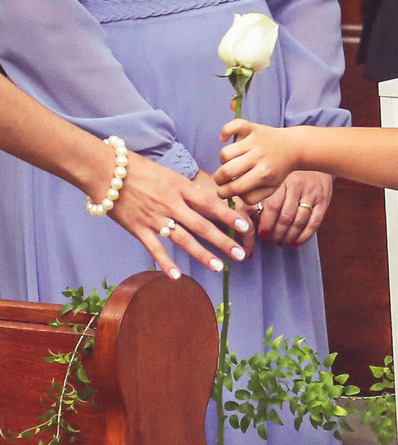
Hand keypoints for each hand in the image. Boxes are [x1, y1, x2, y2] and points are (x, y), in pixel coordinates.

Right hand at [111, 156, 254, 276]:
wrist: (104, 169)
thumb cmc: (136, 167)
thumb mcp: (167, 173)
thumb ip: (184, 189)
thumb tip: (204, 200)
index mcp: (179, 187)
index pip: (210, 204)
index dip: (229, 216)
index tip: (245, 226)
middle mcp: (171, 204)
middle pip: (202, 226)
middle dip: (224, 241)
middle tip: (240, 254)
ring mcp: (154, 218)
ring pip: (183, 240)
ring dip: (202, 255)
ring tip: (218, 266)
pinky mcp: (138, 228)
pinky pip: (155, 248)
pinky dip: (165, 263)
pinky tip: (177, 276)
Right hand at [217, 118, 304, 202]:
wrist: (293, 148)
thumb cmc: (278, 170)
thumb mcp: (270, 188)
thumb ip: (251, 196)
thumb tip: (233, 194)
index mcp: (263, 174)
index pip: (235, 187)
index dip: (223, 193)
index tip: (222, 192)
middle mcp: (258, 157)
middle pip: (227, 170)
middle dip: (219, 179)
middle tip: (221, 179)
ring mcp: (254, 141)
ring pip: (225, 153)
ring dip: (223, 160)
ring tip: (230, 162)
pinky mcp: (252, 128)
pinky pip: (233, 126)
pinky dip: (225, 131)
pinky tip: (224, 139)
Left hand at [256, 171, 331, 245]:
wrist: (315, 154)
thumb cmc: (288, 168)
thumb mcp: (275, 174)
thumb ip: (264, 192)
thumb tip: (252, 217)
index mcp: (282, 180)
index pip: (272, 207)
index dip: (266, 224)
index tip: (261, 233)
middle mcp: (298, 186)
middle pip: (285, 217)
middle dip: (277, 233)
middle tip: (271, 240)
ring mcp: (312, 194)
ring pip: (299, 222)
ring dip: (289, 236)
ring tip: (281, 242)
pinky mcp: (324, 200)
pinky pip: (314, 223)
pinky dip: (305, 236)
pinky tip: (296, 242)